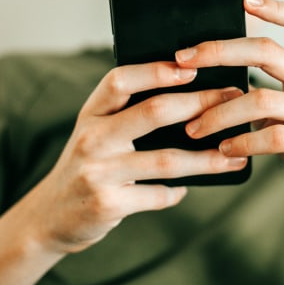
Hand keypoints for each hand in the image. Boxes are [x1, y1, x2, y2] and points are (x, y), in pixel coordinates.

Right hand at [27, 62, 247, 253]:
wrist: (49, 216)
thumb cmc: (86, 164)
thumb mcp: (96, 131)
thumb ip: (128, 114)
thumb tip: (191, 97)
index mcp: (91, 113)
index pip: (121, 80)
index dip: (157, 71)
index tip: (192, 67)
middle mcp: (91, 138)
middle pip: (152, 112)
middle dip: (200, 103)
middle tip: (233, 100)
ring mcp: (98, 172)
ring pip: (165, 159)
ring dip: (206, 158)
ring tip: (234, 156)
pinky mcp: (108, 204)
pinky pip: (157, 195)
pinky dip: (177, 192)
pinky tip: (187, 189)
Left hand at [177, 0, 283, 220]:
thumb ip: (263, 94)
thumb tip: (210, 82)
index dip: (276, 6)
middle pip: (268, 51)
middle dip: (220, 52)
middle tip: (183, 59)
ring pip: (263, 100)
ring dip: (220, 113)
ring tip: (195, 127)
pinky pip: (277, 137)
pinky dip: (244, 142)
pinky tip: (225, 149)